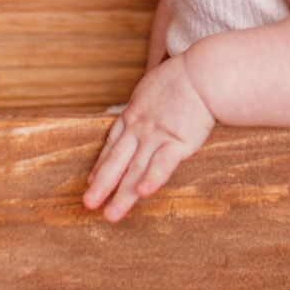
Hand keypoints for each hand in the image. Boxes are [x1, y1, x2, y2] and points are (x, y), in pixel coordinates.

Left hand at [83, 55, 215, 221]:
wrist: (201, 73)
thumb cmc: (183, 76)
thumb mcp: (155, 87)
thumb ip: (149, 104)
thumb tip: (150, 107)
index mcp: (134, 115)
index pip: (112, 144)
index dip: (101, 164)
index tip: (92, 181)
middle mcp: (140, 130)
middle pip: (116, 161)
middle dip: (102, 185)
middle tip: (88, 204)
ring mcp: (156, 137)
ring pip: (135, 170)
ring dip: (122, 194)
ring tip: (111, 215)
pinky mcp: (177, 143)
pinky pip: (162, 165)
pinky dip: (152, 179)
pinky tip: (142, 194)